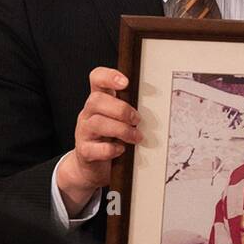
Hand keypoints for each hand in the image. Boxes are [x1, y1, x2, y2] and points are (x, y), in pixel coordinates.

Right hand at [56, 67, 141, 214]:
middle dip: (121, 109)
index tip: (125, 82)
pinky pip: (94, 148)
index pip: (97, 79)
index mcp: (100, 101)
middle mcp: (88, 114)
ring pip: (96, 123)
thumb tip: (160, 104)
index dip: (108, 76)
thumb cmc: (113, 138)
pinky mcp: (84, 151)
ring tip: (136, 137)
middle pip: (96, 100)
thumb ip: (132, 109)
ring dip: (121, 130)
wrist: (93, 167)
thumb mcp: (122, 120)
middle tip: (137, 120)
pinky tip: (121, 149)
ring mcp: (84, 132)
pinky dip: (111, 149)